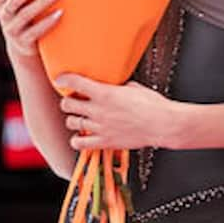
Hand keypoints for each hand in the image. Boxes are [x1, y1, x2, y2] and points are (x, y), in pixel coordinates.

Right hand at [0, 0, 62, 58]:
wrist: (23, 44)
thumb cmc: (19, 10)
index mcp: (1, 0)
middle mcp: (4, 14)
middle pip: (15, 0)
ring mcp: (13, 29)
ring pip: (26, 15)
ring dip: (43, 1)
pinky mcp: (24, 42)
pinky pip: (35, 32)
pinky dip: (47, 22)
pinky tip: (60, 12)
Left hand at [57, 73, 179, 150]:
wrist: (163, 124)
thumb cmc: (154, 105)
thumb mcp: (136, 87)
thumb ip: (120, 87)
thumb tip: (117, 87)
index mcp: (106, 93)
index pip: (76, 82)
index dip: (64, 79)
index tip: (60, 79)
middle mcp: (98, 110)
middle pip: (67, 104)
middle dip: (68, 101)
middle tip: (74, 100)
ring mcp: (99, 127)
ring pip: (71, 123)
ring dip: (73, 119)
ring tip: (80, 118)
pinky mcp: (104, 141)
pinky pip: (80, 144)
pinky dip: (77, 140)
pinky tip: (82, 137)